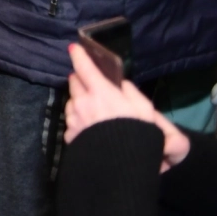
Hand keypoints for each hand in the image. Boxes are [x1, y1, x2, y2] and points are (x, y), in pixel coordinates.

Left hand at [64, 43, 189, 171]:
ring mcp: (74, 120)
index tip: (74, 48)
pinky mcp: (70, 136)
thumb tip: (121, 84)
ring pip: (71, 102)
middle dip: (80, 79)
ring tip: (93, 110)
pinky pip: (71, 122)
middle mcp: (82, 103)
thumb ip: (133, 94)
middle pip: (74, 83)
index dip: (79, 56)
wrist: (121, 167)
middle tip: (89, 83)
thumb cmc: (138, 136)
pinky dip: (77, 120)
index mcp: (101, 93)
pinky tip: (89, 128)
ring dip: (78, 101)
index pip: (85, 68)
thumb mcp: (146, 112)